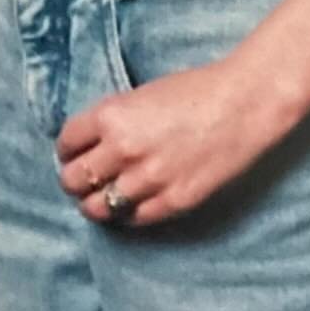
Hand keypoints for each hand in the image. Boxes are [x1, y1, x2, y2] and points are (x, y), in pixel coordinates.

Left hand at [56, 56, 292, 226]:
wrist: (242, 104)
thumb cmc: (194, 91)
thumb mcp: (140, 95)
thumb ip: (112, 121)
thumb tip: (90, 146)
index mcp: (111, 116)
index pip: (66, 144)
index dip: (67, 151)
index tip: (72, 154)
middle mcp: (123, 150)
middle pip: (73, 181)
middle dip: (74, 180)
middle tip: (84, 179)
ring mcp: (148, 179)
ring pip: (96, 208)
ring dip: (95, 203)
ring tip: (102, 197)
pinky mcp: (173, 201)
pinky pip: (133, 219)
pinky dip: (126, 215)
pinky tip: (130, 205)